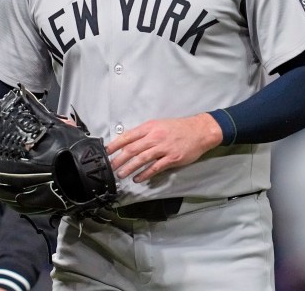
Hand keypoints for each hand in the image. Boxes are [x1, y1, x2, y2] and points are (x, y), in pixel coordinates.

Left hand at [104, 113, 222, 182]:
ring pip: (142, 159)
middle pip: (132, 149)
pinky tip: (138, 178)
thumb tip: (128, 142)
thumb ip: (144, 133)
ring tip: (121, 174)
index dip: (116, 144)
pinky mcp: (172, 158)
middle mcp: (154, 137)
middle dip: (119, 159)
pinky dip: (145, 174)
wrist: (198, 131)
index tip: (106, 151)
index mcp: (149, 127)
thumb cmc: (177, 128)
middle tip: (110, 166)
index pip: (128, 136)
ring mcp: (163, 148)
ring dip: (129, 168)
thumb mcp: (158, 125)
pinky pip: (155, 167)